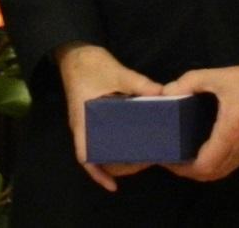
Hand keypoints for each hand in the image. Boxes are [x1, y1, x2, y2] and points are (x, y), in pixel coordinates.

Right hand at [54, 42, 165, 191]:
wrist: (75, 52)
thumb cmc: (89, 65)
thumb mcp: (115, 72)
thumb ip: (138, 83)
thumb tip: (162, 94)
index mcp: (83, 120)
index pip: (84, 154)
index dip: (97, 172)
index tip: (113, 185)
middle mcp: (83, 126)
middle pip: (95, 156)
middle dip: (116, 166)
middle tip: (142, 164)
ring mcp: (87, 122)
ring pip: (100, 147)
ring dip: (117, 156)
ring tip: (141, 157)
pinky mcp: (93, 116)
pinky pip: (103, 136)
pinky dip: (116, 143)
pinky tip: (133, 142)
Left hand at [161, 63, 238, 182]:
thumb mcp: (218, 76)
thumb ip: (189, 82)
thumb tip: (167, 92)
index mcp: (230, 135)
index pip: (204, 166)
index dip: (183, 168)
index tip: (166, 158)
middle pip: (212, 174)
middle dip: (189, 171)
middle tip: (170, 157)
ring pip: (223, 171)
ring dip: (202, 169)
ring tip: (183, 154)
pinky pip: (232, 164)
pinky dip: (215, 163)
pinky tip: (203, 149)